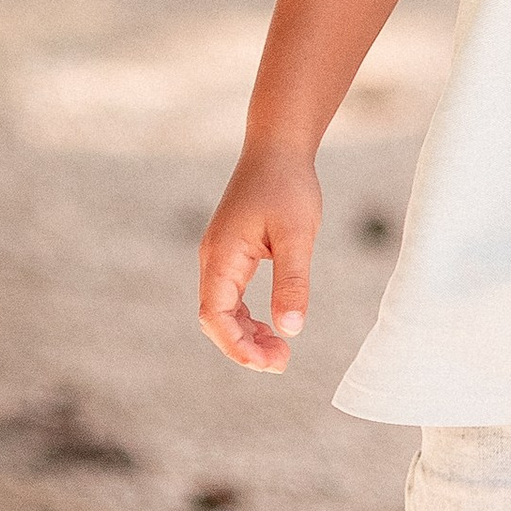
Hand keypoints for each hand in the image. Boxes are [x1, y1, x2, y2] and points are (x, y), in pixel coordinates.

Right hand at [197, 144, 321, 371]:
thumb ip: (292, 283)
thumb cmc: (288, 186)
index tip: (269, 363)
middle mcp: (213, 259)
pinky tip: (272, 326)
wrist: (278, 147)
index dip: (237, 346)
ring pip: (222, 310)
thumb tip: (290, 331)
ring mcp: (220, 256)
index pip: (215, 316)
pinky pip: (232, 296)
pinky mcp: (232, 252)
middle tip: (281, 363)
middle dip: (243, 346)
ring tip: (280, 352)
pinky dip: (248, 316)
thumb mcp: (297, 236)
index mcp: (221, 256)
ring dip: (246, 334)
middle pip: (215, 319)